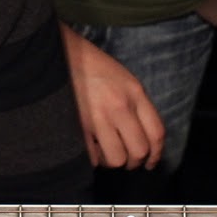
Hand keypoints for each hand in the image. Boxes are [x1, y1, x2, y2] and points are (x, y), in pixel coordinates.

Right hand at [60, 23, 164, 169]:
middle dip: (133, 162)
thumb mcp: (124, 79)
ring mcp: (98, 117)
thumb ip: (136, 105)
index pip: (156, 133)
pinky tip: (88, 146)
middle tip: (125, 159)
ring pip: (116, 159)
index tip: (149, 162)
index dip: (155, 154)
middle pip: (139, 151)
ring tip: (103, 151)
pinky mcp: (77, 125)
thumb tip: (142, 137)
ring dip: (111, 160)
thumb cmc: (92, 66)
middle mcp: (120, 106)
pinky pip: (91, 157)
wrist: (60, 54)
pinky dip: (92, 157)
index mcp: (134, 93)